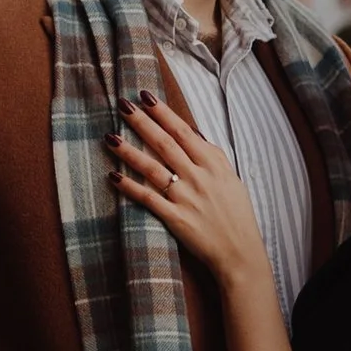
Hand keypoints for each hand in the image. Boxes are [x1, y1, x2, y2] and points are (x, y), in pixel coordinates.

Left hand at [109, 95, 269, 291]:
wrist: (240, 253)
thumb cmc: (237, 215)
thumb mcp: (231, 178)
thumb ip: (212, 155)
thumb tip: (194, 133)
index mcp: (213, 164)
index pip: (183, 131)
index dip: (163, 112)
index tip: (145, 96)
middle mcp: (198, 177)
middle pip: (164, 143)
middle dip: (142, 122)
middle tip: (122, 105)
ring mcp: (185, 198)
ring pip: (152, 168)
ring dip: (129, 151)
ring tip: (110, 137)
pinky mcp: (176, 219)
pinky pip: (148, 199)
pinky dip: (130, 187)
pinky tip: (113, 176)